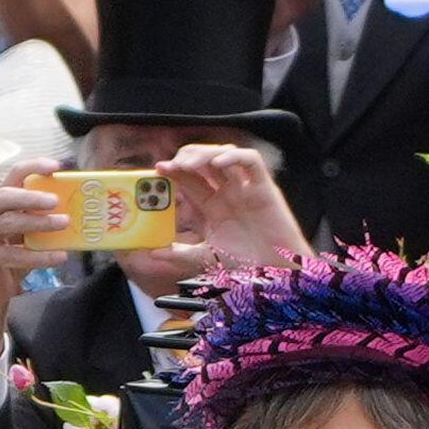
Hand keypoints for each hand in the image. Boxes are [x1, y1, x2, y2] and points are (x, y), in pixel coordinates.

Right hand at [0, 156, 69, 334]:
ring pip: (9, 222)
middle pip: (4, 196)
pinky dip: (39, 256)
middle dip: (29, 196)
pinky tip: (61, 257)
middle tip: (55, 201)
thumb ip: (43, 220)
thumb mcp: (27, 233)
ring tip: (64, 224)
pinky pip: (15, 255)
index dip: (32, 167)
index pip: (13, 175)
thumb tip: (79, 213)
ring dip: (38, 223)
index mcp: (1, 201)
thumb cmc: (16, 255)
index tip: (56, 166)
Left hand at [155, 144, 311, 264]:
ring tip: (189, 164)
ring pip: (224, 154)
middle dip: (186, 158)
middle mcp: (228, 192)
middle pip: (204, 161)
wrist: (276, 273)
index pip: (189, 178)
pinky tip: (217, 165)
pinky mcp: (264, 187)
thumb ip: (181, 254)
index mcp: (214, 205)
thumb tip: (153, 252)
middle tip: (172, 165)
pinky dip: (234, 157)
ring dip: (205, 154)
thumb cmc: (247, 265)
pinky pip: (250, 161)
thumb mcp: (207, 257)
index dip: (173, 170)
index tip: (159, 170)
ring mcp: (245, 188)